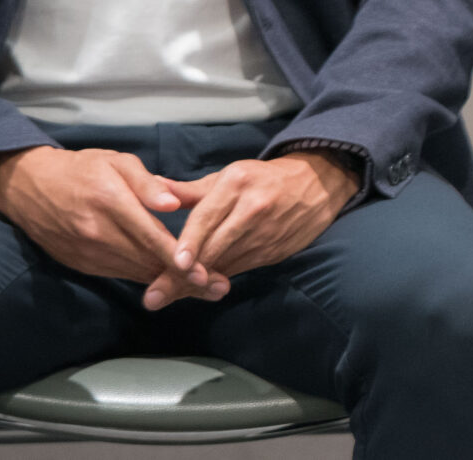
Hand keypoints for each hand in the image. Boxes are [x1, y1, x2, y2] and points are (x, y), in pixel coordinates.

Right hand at [0, 145, 221, 299]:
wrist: (29, 188)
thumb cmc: (82, 168)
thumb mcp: (116, 161)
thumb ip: (147, 183)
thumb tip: (174, 203)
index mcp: (111, 203)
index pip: (152, 238)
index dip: (181, 259)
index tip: (207, 273)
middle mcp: (98, 233)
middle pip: (148, 263)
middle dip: (185, 278)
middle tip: (220, 288)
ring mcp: (88, 253)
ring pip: (136, 274)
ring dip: (169, 284)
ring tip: (204, 291)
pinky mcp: (82, 264)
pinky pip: (120, 275)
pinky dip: (146, 280)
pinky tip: (169, 283)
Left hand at [150, 151, 360, 308]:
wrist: (318, 184)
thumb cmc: (264, 179)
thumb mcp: (230, 175)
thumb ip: (191, 189)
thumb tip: (155, 187)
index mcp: (237, 183)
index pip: (207, 216)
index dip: (190, 242)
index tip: (173, 262)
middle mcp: (251, 209)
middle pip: (212, 248)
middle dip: (181, 276)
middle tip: (153, 297)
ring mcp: (265, 234)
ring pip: (224, 264)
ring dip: (194, 284)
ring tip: (166, 298)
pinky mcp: (273, 253)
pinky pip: (238, 270)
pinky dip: (216, 281)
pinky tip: (195, 292)